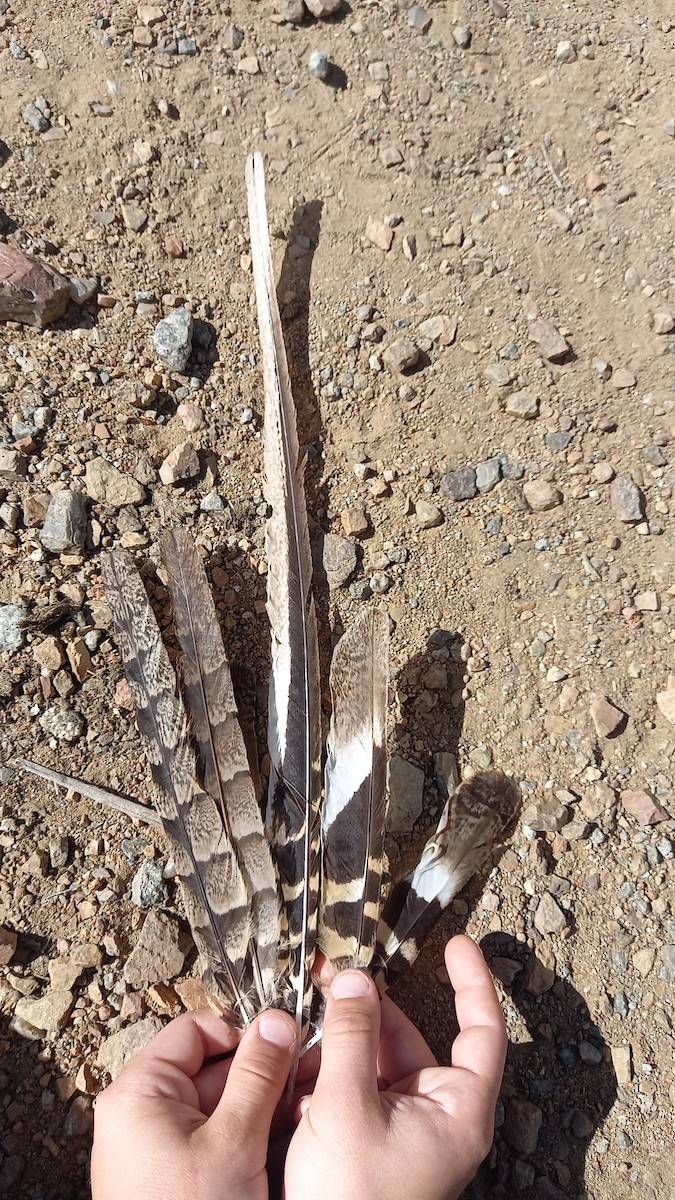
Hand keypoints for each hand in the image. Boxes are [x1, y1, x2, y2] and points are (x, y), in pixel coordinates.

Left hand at [91, 1005, 298, 1199]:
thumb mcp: (233, 1142)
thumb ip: (258, 1076)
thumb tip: (276, 1023)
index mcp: (139, 1094)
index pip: (195, 1031)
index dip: (242, 1033)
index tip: (282, 1045)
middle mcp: (138, 1115)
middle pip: (208, 1068)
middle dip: (257, 1076)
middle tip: (301, 1082)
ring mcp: (152, 1149)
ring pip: (215, 1107)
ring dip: (256, 1109)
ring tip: (294, 1117)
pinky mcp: (168, 1177)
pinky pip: (210, 1139)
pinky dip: (242, 1139)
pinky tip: (274, 1149)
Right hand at [284, 935, 505, 1199]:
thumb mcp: (347, 1108)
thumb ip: (350, 1037)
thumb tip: (352, 979)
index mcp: (455, 1108)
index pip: (481, 1031)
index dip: (473, 983)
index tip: (458, 942)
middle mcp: (435, 1114)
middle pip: (406, 1039)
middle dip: (364, 1011)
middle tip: (327, 975)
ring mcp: (401, 1129)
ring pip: (371, 1062)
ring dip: (334, 1045)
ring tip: (296, 1035)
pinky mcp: (369, 1141)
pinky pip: (350, 1089)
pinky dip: (323, 1075)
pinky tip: (292, 1071)